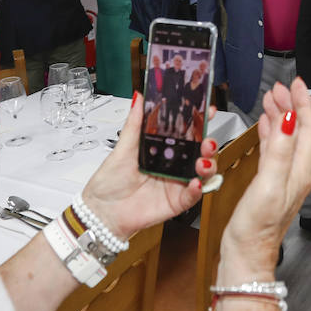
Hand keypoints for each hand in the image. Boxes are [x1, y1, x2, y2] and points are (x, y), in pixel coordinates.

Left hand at [79, 93, 213, 238]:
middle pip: (200, 152)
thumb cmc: (109, 182)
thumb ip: (135, 124)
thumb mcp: (122, 148)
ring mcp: (177, 184)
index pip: (187, 134)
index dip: (200, 122)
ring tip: (202, 162)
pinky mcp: (176, 202)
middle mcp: (173, 166)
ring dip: (209, 165)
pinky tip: (194, 183)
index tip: (209, 111)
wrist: (102, 211)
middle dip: (209, 145)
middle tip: (207, 141)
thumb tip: (139, 98)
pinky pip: (193, 196)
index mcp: (163, 150)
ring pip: (203, 173)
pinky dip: (197, 189)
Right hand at [219, 79, 310, 281]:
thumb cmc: (257, 226)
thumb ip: (280, 150)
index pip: (308, 129)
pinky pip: (275, 150)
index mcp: (301, 170)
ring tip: (271, 97)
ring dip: (281, 116)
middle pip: (299, 130)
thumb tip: (291, 118)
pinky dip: (271, 133)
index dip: (303, 104)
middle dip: (291, 105)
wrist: (246, 254)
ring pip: (286, 138)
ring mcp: (283, 177)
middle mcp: (296, 172)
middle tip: (280, 86)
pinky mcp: (269, 182)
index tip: (297, 84)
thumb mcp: (269, 184)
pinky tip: (265, 125)